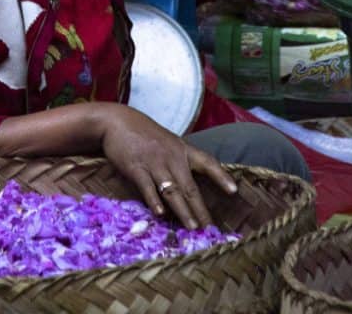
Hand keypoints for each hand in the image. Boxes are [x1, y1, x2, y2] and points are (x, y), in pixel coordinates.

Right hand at [95, 104, 236, 229]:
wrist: (118, 121)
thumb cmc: (145, 134)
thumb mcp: (167, 142)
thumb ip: (179, 161)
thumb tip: (190, 188)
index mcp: (182, 149)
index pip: (207, 162)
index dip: (221, 176)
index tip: (234, 191)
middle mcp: (171, 157)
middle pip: (190, 186)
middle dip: (201, 209)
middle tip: (210, 229)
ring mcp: (154, 162)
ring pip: (172, 190)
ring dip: (183, 210)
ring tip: (192, 227)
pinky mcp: (136, 167)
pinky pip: (147, 187)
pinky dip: (154, 201)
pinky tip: (160, 214)